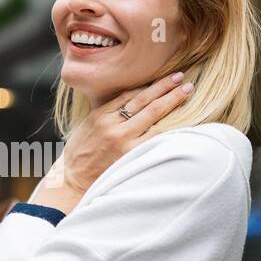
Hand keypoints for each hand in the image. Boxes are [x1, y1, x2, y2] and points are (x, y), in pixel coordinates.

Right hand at [33, 71, 194, 214]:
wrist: (73, 183)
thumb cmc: (79, 158)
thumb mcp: (86, 129)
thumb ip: (105, 115)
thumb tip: (127, 105)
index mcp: (100, 116)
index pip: (129, 94)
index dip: (149, 84)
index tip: (163, 78)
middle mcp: (112, 125)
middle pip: (144, 100)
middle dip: (165, 86)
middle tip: (181, 77)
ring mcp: (122, 139)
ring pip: (152, 114)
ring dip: (171, 100)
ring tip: (187, 90)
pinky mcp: (131, 154)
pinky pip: (155, 135)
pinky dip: (169, 125)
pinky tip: (182, 118)